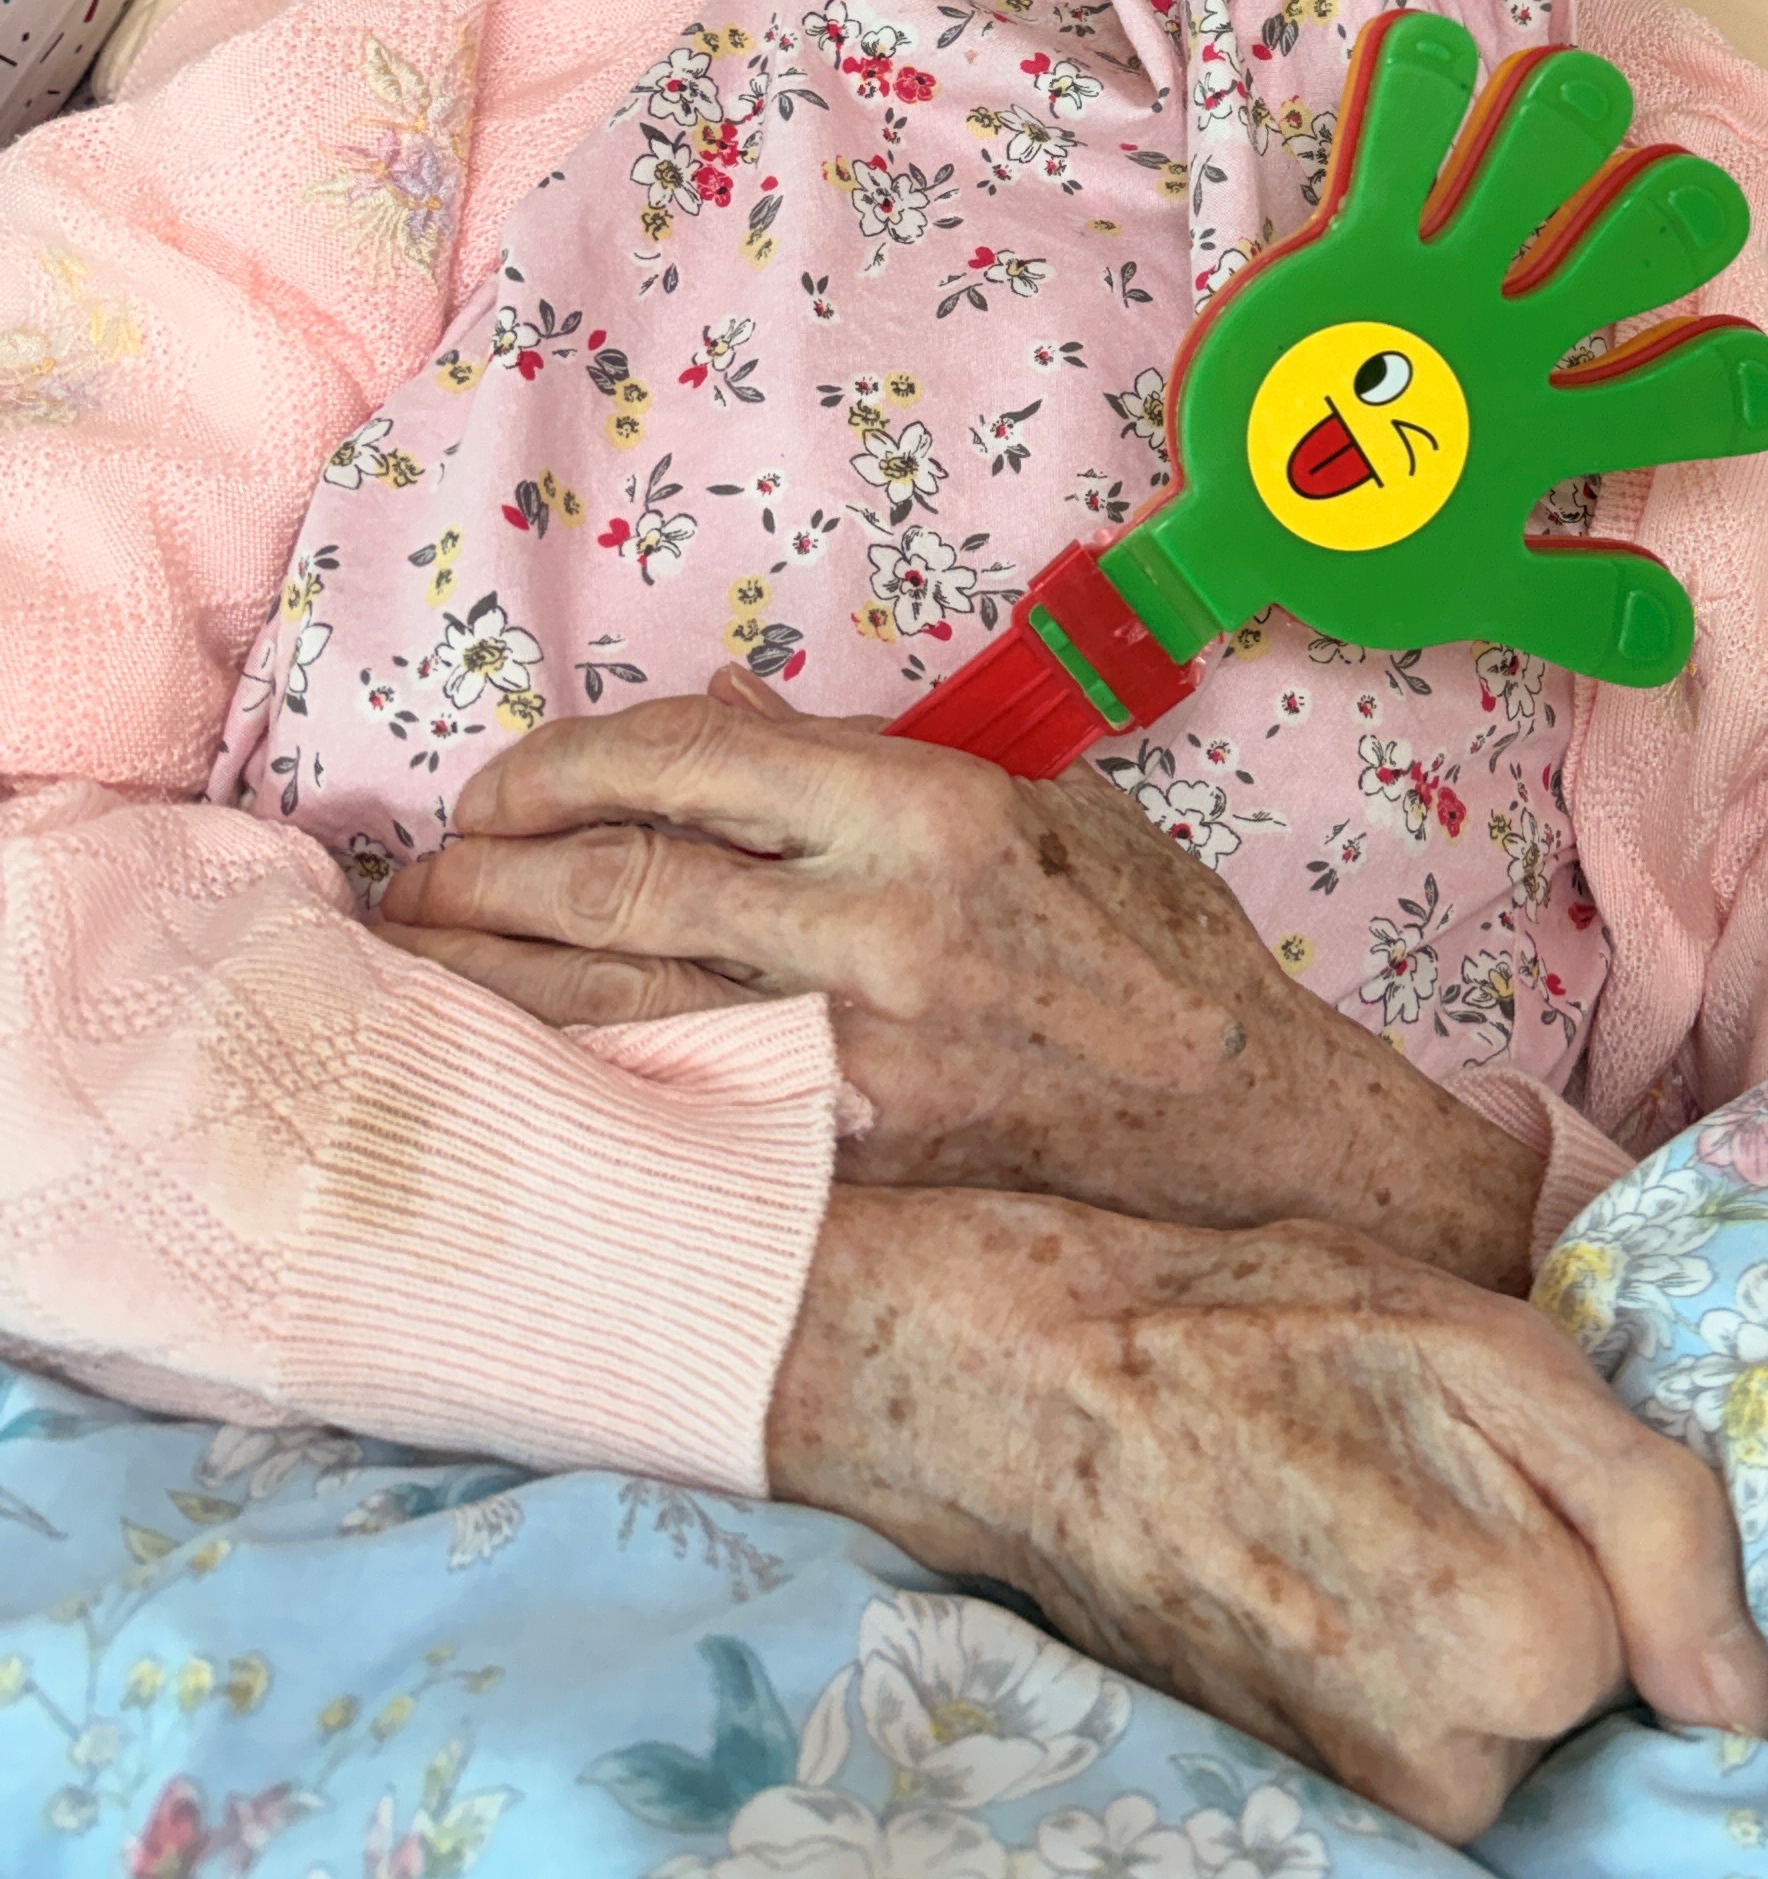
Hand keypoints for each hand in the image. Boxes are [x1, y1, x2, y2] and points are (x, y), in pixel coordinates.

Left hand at [374, 674, 1543, 1282]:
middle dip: (485, 875)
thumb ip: (872, 758)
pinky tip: (509, 1078)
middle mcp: (877, 930)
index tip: (503, 781)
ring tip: (417, 967)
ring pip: (614, 1008)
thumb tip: (720, 711)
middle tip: (413, 878)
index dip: (566, 760)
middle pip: (616, 883)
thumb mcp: (1040, 806)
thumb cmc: (1149, 947)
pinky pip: (674, 1110)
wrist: (1243, 1129)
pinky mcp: (849, 1166)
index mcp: (925, 814)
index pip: (692, 757)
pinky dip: (575, 1085)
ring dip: (489, 984)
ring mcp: (856, 1062)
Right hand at [768, 1184, 1767, 1838]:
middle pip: (1590, 1688)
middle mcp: (1451, 1772)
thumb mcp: (1505, 1354)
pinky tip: (1329, 1572)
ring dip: (1468, 1624)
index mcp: (1526, 1647)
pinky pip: (1424, 1743)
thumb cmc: (1282, 1331)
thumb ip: (1659, 1520)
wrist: (1056, 1388)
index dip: (1609, 1530)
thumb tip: (1748, 1702)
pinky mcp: (1302, 1800)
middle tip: (1430, 1474)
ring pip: (1507, 1721)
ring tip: (1370, 1516)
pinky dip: (1400, 1662)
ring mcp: (1367, 1801)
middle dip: (1545, 1580)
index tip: (1515, 1463)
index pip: (1675, 1632)